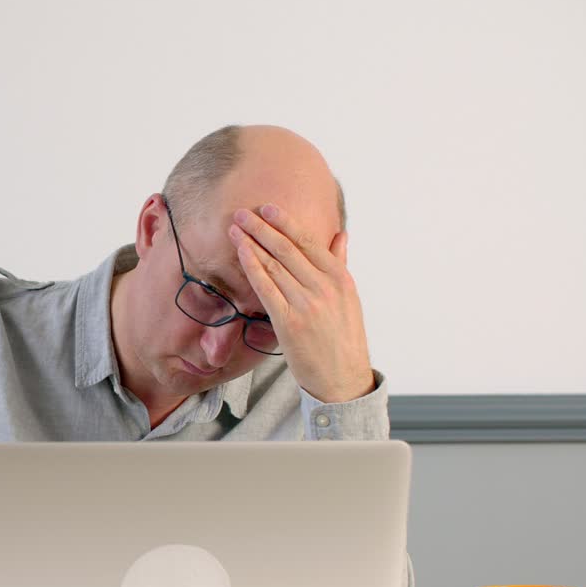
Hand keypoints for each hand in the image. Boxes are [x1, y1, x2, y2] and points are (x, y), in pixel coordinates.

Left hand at [228, 204, 374, 402]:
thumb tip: (340, 235)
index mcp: (340, 278)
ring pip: (275, 265)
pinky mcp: (289, 322)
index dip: (285, 223)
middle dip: (263, 228)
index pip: (309, 242)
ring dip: (253, 243)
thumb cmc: (344, 338)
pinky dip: (252, 267)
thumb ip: (340, 263)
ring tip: (236, 227)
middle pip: (288, 249)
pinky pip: (266, 288)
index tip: (267, 208)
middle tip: (242, 212)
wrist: (343, 378)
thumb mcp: (349, 297)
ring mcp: (306, 304)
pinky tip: (241, 252)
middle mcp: (324, 288)